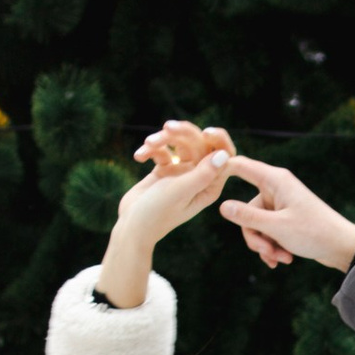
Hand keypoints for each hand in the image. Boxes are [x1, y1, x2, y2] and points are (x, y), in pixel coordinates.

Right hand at [97, 120, 237, 305]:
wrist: (131, 227)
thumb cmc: (157, 214)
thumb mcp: (180, 192)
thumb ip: (202, 174)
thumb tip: (224, 154)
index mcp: (210, 185)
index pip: (224, 156)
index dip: (218, 139)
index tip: (205, 132)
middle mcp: (199, 177)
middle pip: (199, 143)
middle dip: (183, 133)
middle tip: (167, 127)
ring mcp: (182, 173)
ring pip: (180, 143)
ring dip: (163, 139)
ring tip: (149, 143)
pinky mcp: (165, 170)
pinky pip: (162, 150)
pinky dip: (151, 150)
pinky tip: (139, 157)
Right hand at [219, 157, 354, 275]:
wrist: (341, 248)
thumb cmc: (314, 232)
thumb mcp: (276, 227)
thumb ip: (247, 217)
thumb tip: (221, 206)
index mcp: (275, 180)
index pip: (240, 165)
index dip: (221, 169)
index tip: (204, 177)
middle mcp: (276, 188)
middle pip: (246, 209)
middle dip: (254, 235)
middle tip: (267, 251)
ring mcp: (281, 204)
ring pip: (256, 225)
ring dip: (264, 245)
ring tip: (280, 258)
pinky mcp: (285, 219)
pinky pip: (267, 231)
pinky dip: (272, 246)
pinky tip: (282, 260)